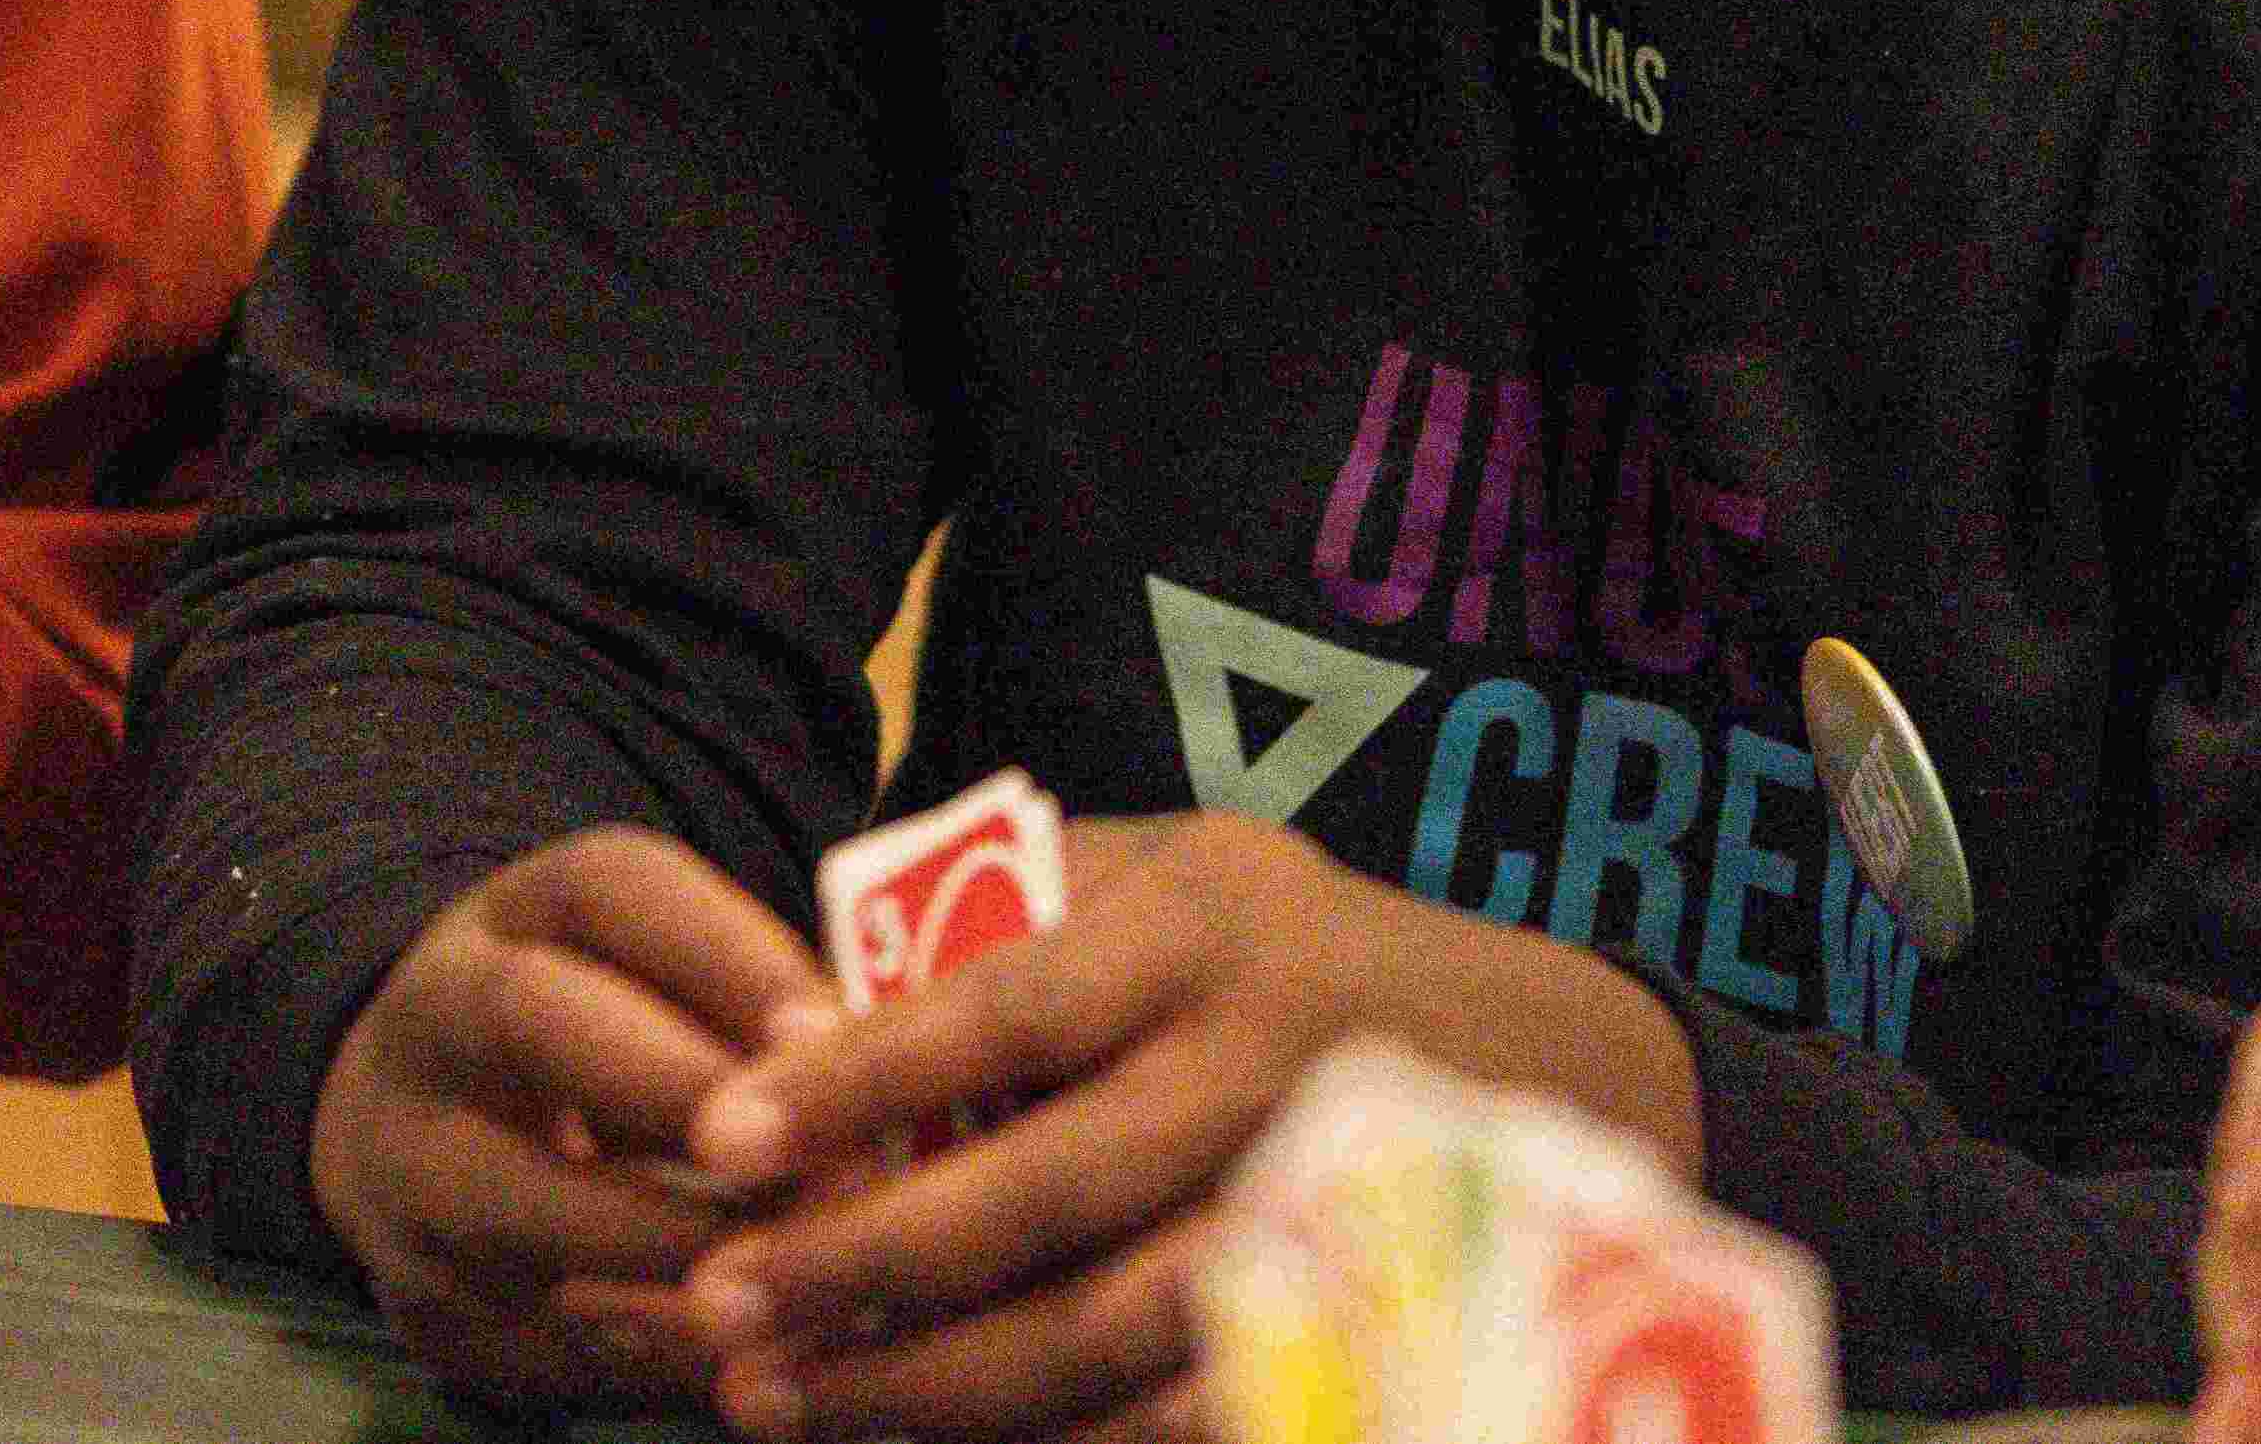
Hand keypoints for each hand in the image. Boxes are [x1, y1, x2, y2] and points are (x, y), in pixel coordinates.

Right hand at [312, 827, 839, 1415]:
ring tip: (814, 1265)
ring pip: (527, 1203)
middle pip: (535, 1016)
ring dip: (687, 1244)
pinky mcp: (428, 1306)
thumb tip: (901, 1074)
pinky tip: (759, 1354)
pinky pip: (548, 1340)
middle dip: (689, 1087)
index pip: (612, 888)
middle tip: (825, 1156)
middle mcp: (435, 1022)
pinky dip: (664, 1353)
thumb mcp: (643, 984)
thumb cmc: (592, 1048)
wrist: (403, 1141)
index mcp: (513, 918)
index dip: (730, 956)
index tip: (837, 1029)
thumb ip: (752, 1008)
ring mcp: (408, 1170)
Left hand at [677, 812, 1700, 1441]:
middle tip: (714, 1310)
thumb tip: (798, 1014)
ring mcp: (1317, 1215)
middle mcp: (1265, 1068)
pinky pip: (1179, 1418)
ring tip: (778, 1404)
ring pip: (1105, 1332)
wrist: (1546, 1059)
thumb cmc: (1284, 949)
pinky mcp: (1351, 1333)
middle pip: (1049, 1192)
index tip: (726, 1136)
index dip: (865, 1079)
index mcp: (1206, 930)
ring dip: (927, 1384)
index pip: (1009, 1007)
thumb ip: (1001, 920)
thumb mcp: (1169, 872)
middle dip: (864, 1266)